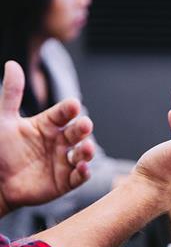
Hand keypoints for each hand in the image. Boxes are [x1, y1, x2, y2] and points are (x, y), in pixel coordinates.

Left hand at [0, 61, 94, 214]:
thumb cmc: (0, 151)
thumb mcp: (4, 121)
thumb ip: (12, 94)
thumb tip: (13, 65)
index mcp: (48, 125)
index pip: (63, 114)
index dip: (69, 109)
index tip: (73, 105)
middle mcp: (59, 141)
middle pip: (77, 132)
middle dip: (83, 128)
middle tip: (85, 125)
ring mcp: (64, 161)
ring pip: (82, 154)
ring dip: (87, 151)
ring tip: (86, 148)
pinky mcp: (65, 181)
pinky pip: (79, 176)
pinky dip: (83, 173)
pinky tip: (82, 168)